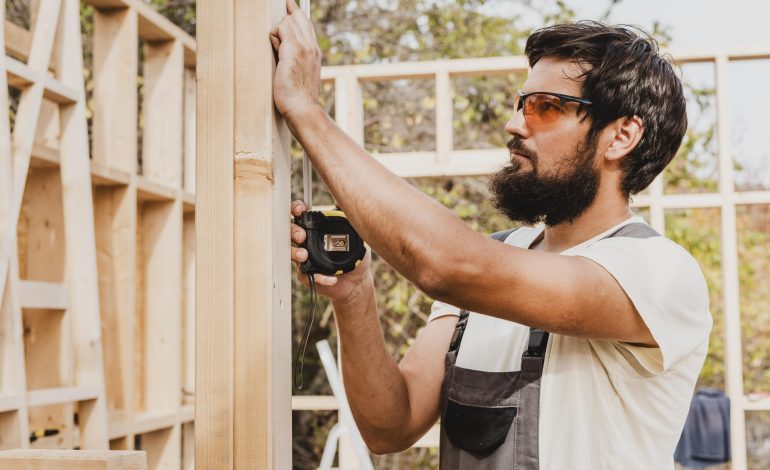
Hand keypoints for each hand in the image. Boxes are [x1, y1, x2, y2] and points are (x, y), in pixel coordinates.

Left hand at [269, 0, 321, 123]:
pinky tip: (274, 48)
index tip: (289, 4)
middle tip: (282, 7)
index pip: (306, 25)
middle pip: (299, 17)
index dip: (297, 13)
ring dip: (278, 30)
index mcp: (314, 52)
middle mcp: (311, 47)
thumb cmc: (298, 98)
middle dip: (288, 12)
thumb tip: (281, 47)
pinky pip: (280, 29)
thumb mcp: (299, 75)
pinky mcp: (292, 51)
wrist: (303, 109)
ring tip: (276, 48)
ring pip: (289, 21)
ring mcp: (303, 48)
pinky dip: (274, 35)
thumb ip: (293, 59)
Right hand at [290, 200, 372, 303]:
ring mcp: (305, 259)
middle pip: (291, 232)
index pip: (301, 215)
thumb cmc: (354, 256)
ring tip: (304, 255)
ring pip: (291, 253)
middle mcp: (307, 242)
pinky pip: (306, 275)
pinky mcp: (308, 276)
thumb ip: (347, 218)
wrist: (358, 281)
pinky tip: (331, 278)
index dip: (296, 209)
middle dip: (293, 231)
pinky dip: (319, 277)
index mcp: (315, 229)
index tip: (301, 209)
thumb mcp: (355, 235)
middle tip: (301, 235)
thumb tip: (343, 200)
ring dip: (295, 252)